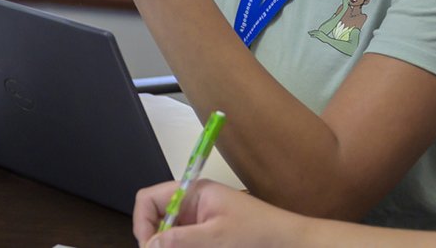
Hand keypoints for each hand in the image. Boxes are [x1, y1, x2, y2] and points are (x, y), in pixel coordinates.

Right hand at [135, 179, 305, 247]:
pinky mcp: (209, 237)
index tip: (149, 247)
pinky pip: (186, 242)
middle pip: (157, 219)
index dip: (143, 222)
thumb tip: (150, 245)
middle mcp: (192, 205)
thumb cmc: (259, 234)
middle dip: (156, 241)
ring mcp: (200, 222)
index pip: (150, 199)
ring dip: (171, 246)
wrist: (293, 244)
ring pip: (171, 236)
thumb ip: (181, 240)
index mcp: (192, 193)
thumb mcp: (217, 237)